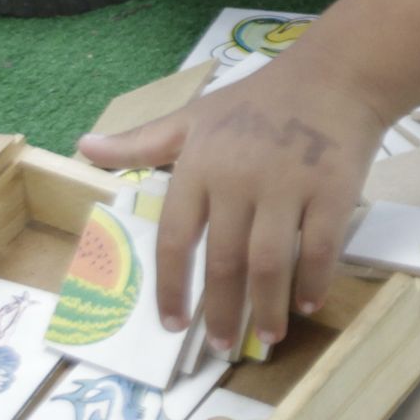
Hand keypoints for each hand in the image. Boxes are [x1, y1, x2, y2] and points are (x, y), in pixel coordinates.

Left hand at [80, 66, 382, 352]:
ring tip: (267, 336)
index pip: (176, 238)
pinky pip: (320, 248)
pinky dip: (313, 281)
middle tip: (219, 344)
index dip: (172, 286)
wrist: (335, 74)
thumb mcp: (194, 117)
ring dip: (266, 307)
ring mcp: (287, 185)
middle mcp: (238, 178)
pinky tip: (307, 303)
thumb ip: (142, 143)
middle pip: (224, 261)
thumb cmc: (259, 101)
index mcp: (200, 164)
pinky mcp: (332, 190)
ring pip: (270, 263)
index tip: (172, 322)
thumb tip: (84, 147)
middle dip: (220, 311)